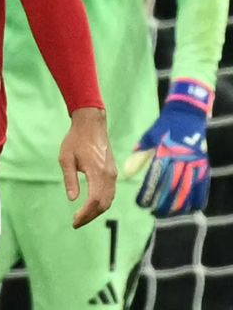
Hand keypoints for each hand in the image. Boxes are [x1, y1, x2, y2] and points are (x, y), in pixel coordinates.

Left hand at [58, 106, 116, 227]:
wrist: (91, 124)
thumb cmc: (75, 140)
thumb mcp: (66, 158)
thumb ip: (70, 179)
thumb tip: (72, 199)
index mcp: (97, 172)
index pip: (94, 200)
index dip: (85, 213)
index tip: (74, 220)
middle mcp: (109, 175)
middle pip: (103, 204)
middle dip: (90, 216)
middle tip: (76, 223)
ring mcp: (113, 174)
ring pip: (109, 200)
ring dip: (97, 211)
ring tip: (82, 217)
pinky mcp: (112, 172)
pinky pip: (110, 193)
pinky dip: (102, 203)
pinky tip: (91, 206)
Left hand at [124, 79, 211, 216]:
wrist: (186, 114)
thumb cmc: (164, 128)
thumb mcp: (149, 139)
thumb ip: (138, 157)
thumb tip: (126, 174)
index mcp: (163, 153)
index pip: (154, 179)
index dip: (148, 192)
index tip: (142, 204)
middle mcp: (179, 159)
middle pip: (171, 186)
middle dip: (162, 202)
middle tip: (154, 213)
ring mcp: (193, 162)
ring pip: (187, 187)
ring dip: (179, 202)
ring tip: (170, 213)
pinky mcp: (203, 162)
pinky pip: (202, 182)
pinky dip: (198, 196)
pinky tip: (193, 207)